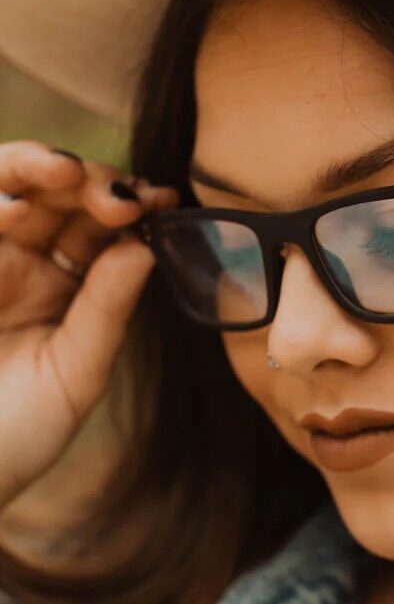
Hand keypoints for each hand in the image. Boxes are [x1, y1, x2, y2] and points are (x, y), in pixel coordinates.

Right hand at [0, 140, 179, 506]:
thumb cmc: (18, 434)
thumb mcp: (76, 373)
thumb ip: (108, 310)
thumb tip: (146, 247)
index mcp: (65, 288)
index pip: (101, 230)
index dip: (133, 209)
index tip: (166, 202)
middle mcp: (23, 264)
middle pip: (58, 196)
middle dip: (92, 182)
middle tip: (122, 195)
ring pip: (6, 187)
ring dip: (36, 169)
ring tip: (68, 173)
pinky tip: (16, 208)